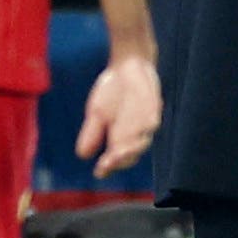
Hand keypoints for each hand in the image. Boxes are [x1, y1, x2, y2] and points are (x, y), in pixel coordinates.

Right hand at [76, 53, 160, 178]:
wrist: (127, 66)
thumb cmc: (112, 92)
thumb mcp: (97, 113)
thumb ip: (92, 133)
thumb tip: (82, 155)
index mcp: (120, 139)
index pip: (115, 159)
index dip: (108, 167)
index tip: (98, 171)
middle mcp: (135, 135)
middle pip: (131, 155)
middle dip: (119, 159)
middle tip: (108, 163)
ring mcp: (146, 122)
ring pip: (142, 141)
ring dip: (131, 147)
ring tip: (120, 151)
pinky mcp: (154, 108)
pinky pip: (152, 119)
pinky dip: (146, 126)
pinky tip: (141, 128)